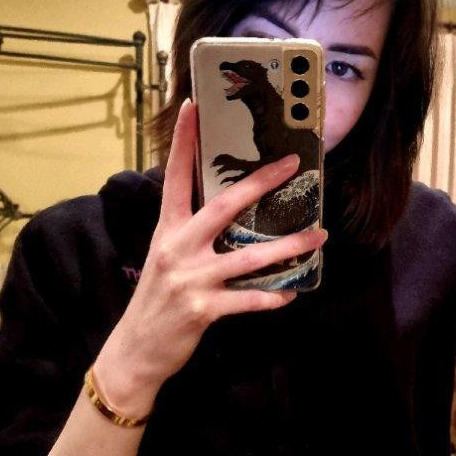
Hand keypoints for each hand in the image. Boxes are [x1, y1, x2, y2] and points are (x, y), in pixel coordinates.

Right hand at [95, 98, 326, 407]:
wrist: (135, 349)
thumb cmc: (157, 297)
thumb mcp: (166, 256)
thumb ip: (191, 231)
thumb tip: (229, 207)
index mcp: (167, 229)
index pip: (175, 177)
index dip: (184, 141)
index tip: (194, 106)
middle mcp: (178, 248)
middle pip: (224, 207)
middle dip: (261, 183)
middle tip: (292, 164)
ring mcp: (191, 279)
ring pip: (250, 257)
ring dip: (290, 246)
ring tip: (319, 236)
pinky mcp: (202, 309)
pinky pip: (248, 301)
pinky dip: (273, 297)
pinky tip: (292, 292)